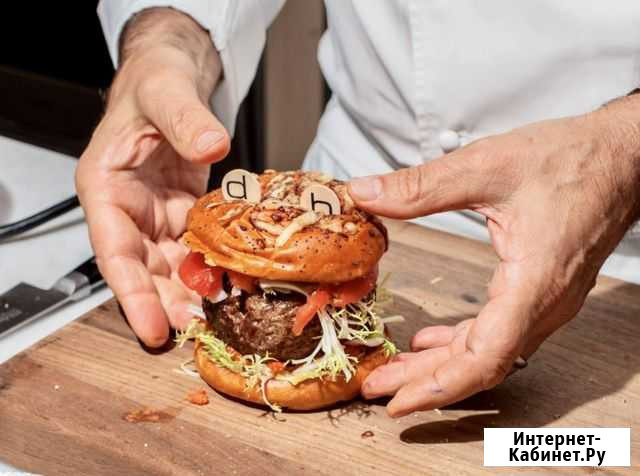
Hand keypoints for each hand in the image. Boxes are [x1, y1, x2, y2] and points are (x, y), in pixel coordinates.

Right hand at [76, 8, 228, 346]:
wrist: (172, 80)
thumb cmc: (154, 84)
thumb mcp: (166, 91)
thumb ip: (185, 118)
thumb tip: (211, 145)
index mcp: (106, 186)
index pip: (113, 250)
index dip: (132, 293)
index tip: (152, 326)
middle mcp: (128, 209)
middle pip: (143, 269)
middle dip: (166, 304)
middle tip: (194, 333)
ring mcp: (157, 216)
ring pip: (171, 266)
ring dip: (192, 293)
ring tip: (217, 319)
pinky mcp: (183, 214)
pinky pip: (197, 248)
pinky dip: (214, 268)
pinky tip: (235, 283)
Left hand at [349, 98, 639, 415]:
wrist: (621, 156)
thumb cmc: (568, 159)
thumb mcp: (484, 166)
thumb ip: (419, 187)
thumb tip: (363, 194)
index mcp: (534, 280)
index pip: (487, 355)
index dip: (438, 385)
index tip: (398, 401)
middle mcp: (544, 303)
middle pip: (480, 363)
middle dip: (425, 383)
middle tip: (376, 389)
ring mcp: (545, 302)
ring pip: (488, 352)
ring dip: (439, 366)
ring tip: (395, 371)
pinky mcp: (540, 293)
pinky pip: (498, 333)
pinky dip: (460, 343)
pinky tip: (431, 342)